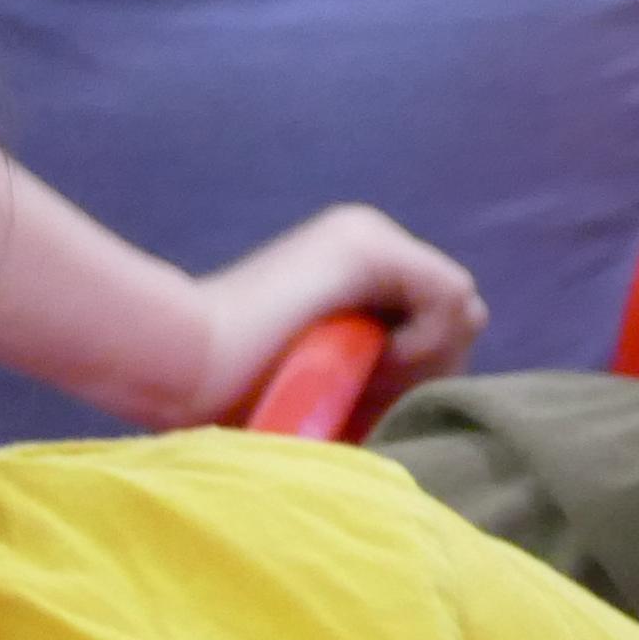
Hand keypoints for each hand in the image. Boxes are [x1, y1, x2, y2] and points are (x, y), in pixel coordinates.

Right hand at [178, 208, 487, 426]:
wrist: (179, 369)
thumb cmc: (228, 401)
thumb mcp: (324, 393)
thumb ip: (377, 384)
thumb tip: (441, 395)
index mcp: (350, 276)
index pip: (435, 328)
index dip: (418, 374)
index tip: (364, 400)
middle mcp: (367, 243)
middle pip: (455, 321)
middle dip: (427, 369)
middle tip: (364, 392)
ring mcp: (368, 238)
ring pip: (459, 310)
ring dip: (424, 360)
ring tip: (360, 377)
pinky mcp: (367, 247)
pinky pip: (451, 297)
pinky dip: (424, 342)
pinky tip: (369, 359)